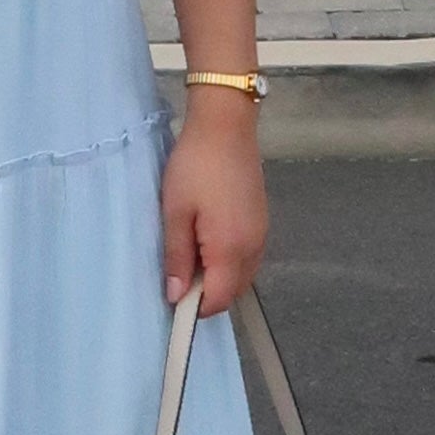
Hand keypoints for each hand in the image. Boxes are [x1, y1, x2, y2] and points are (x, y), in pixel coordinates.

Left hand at [161, 94, 267, 314]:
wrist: (226, 126)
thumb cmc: (195, 166)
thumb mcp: (175, 212)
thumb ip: (177, 258)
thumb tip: (176, 296)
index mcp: (231, 249)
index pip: (218, 300)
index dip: (195, 309)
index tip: (172, 299)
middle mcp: (253, 247)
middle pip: (233, 292)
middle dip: (207, 294)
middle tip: (178, 273)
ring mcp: (261, 234)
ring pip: (242, 275)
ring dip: (218, 277)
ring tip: (190, 253)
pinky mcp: (262, 221)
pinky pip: (247, 257)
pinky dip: (229, 261)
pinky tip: (207, 240)